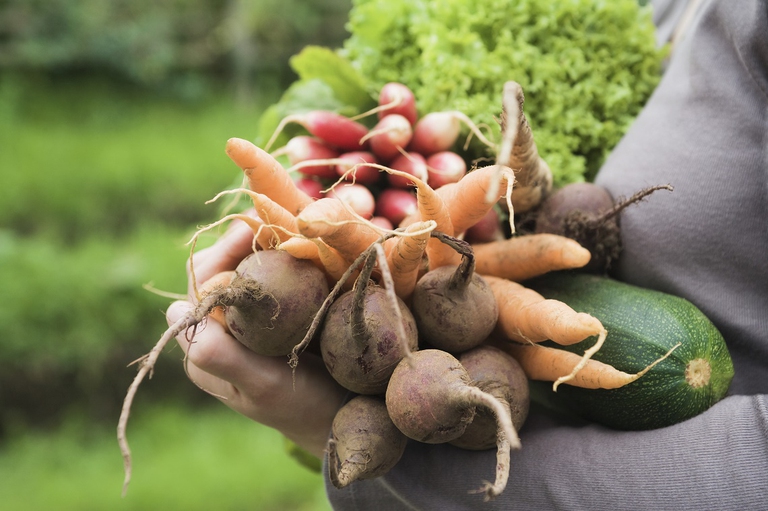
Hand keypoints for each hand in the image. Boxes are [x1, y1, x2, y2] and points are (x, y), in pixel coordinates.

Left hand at [167, 215, 347, 457]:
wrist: (340, 418)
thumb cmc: (301, 405)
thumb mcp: (262, 385)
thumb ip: (219, 355)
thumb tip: (174, 310)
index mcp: (203, 344)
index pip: (200, 282)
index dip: (224, 251)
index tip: (257, 231)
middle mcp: (219, 328)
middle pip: (220, 265)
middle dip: (245, 239)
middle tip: (277, 219)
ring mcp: (246, 319)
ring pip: (245, 265)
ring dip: (265, 242)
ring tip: (290, 225)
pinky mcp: (273, 314)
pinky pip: (271, 274)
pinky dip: (285, 254)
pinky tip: (305, 243)